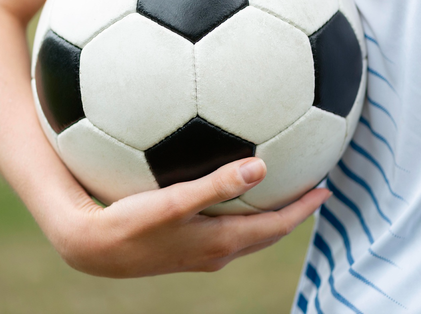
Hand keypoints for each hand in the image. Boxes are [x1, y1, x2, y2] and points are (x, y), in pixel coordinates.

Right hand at [51, 157, 330, 277]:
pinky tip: (228, 193)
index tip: (326, 189)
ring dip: (269, 215)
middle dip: (292, 213)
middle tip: (312, 190)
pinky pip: (227, 230)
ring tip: (280, 191)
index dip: (303, 209)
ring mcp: (201, 252)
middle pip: (267, 232)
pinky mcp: (185, 247)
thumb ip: (216, 184)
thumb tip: (261, 167)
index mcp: (222, 242)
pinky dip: (242, 213)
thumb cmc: (131, 224)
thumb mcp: (173, 203)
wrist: (94, 250)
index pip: (276, 226)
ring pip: (248, 233)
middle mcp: (218, 252)